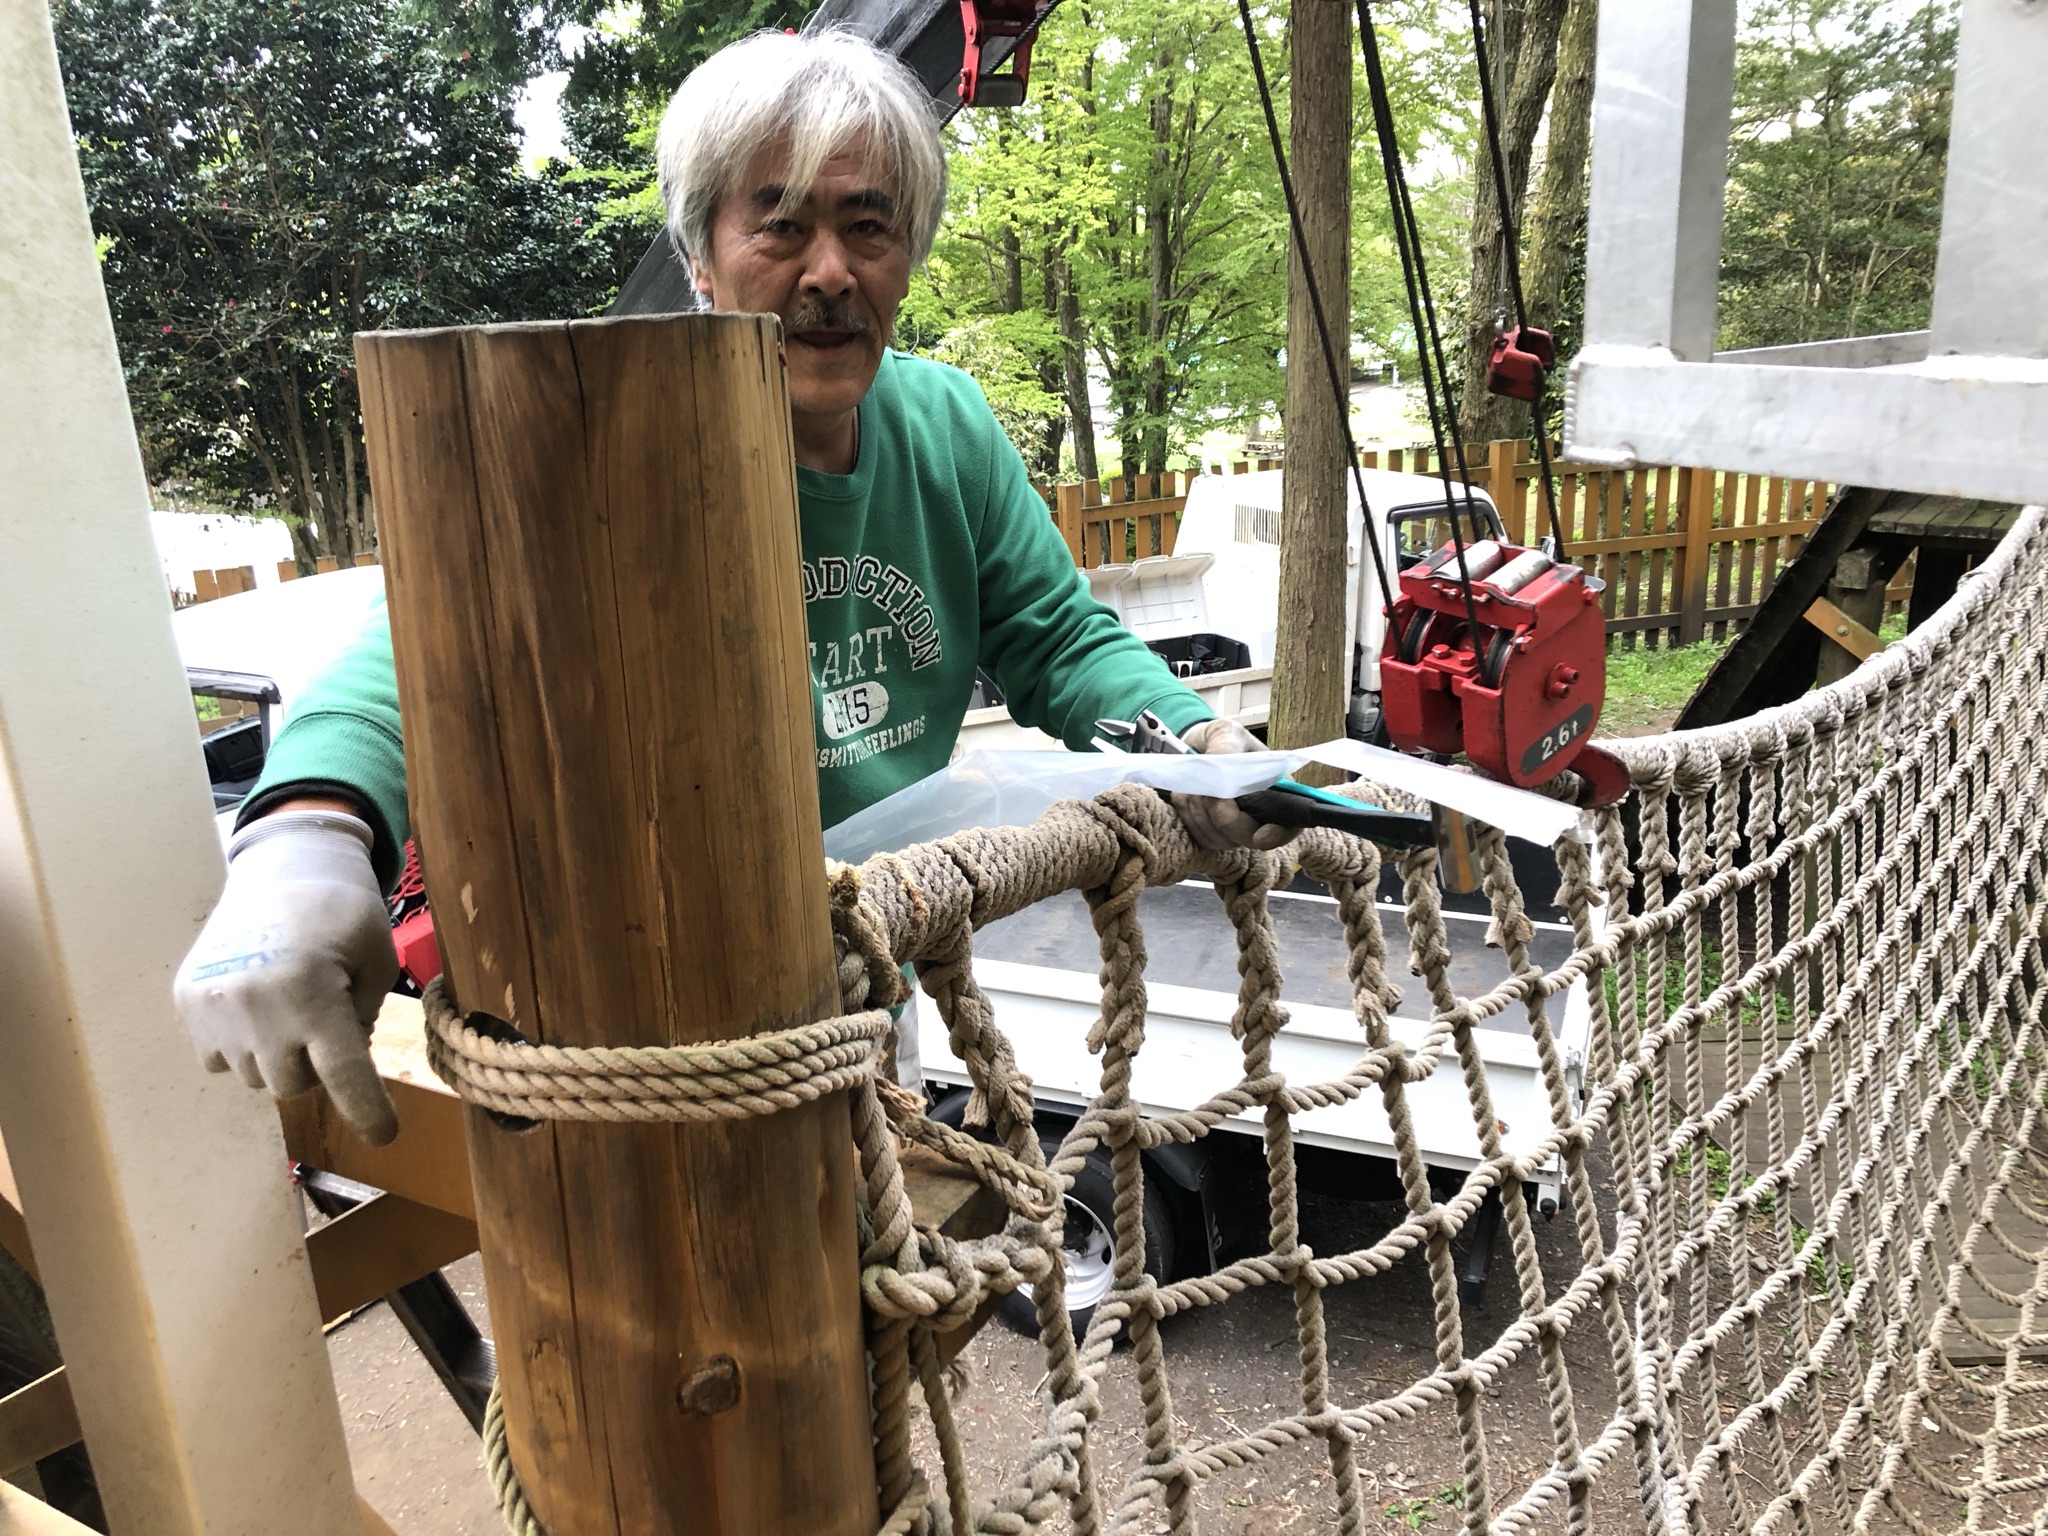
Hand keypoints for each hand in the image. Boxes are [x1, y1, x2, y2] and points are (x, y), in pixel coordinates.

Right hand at [174, 808, 399, 1144]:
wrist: (278, 869)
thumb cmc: (342, 913)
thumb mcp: (377, 959)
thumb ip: (364, 1020)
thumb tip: (343, 1070)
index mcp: (312, 993)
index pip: (343, 1074)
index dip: (367, 1110)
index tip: (384, 1135)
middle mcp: (256, 1008)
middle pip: (294, 1085)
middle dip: (317, 1067)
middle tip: (326, 1020)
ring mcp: (214, 1009)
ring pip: (256, 1077)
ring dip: (280, 1056)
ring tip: (290, 1003)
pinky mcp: (187, 1003)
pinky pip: (220, 1058)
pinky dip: (244, 1044)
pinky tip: (258, 1002)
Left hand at [1170, 717, 1299, 851]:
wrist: (1197, 748)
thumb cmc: (1220, 739)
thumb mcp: (1225, 731)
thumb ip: (1227, 747)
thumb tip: (1227, 768)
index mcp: (1277, 788)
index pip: (1291, 824)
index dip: (1279, 835)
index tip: (1260, 837)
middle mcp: (1262, 812)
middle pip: (1249, 836)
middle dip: (1225, 818)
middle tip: (1207, 795)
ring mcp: (1238, 826)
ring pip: (1222, 838)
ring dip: (1202, 814)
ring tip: (1195, 787)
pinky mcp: (1215, 833)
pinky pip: (1202, 838)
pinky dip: (1190, 818)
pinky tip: (1188, 798)